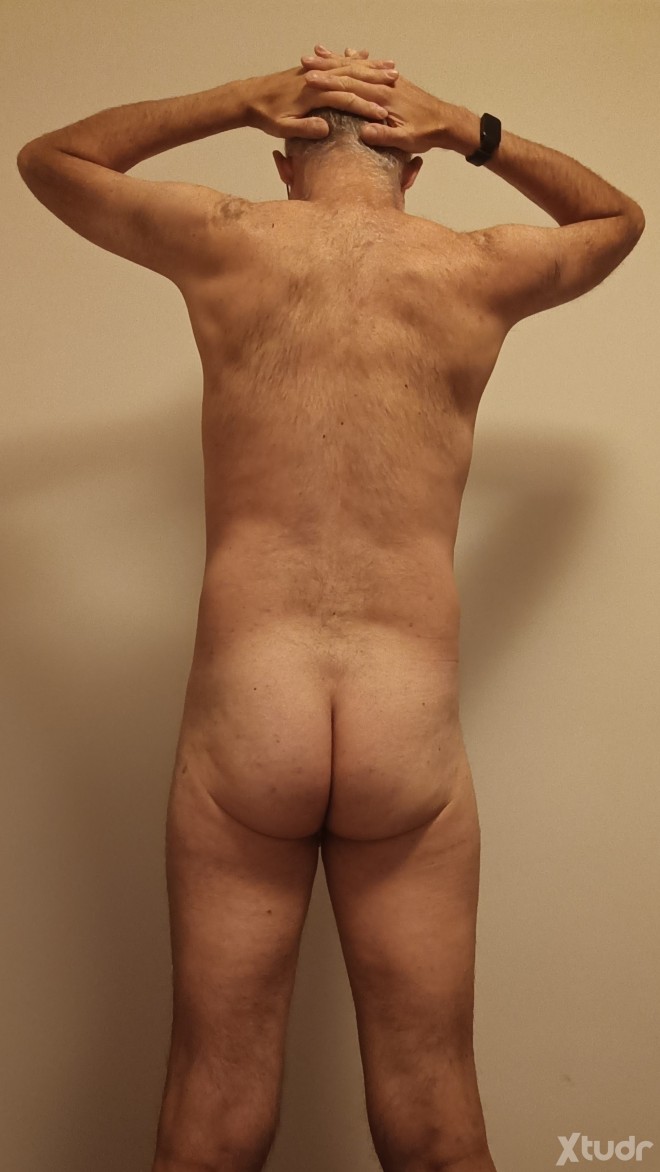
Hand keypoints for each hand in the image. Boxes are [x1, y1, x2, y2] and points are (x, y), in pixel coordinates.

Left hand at [249, 45, 399, 140]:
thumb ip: (306, 128)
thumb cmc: (266, 116)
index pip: (345, 99)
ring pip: (347, 67)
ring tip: (390, 66)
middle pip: (351, 77)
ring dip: (369, 66)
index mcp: (313, 95)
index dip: (364, 108)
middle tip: (397, 80)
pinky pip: (337, 63)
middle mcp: (316, 80)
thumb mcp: (283, 128)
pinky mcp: (311, 71)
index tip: (382, 114)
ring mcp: (314, 72)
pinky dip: (353, 61)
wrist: (249, 96)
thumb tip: (326, 128)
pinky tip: (364, 57)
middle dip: (375, 79)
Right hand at [303, 46, 458, 153]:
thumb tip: (363, 132)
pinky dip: (355, 61)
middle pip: (350, 73)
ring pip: (358, 67)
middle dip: (326, 67)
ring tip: (318, 52)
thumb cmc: (425, 134)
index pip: (350, 88)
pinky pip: (369, 69)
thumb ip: (384, 135)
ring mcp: (388, 81)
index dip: (328, 83)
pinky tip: (347, 54)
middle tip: (305, 62)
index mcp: (383, 99)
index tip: (308, 80)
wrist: (446, 122)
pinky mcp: (392, 82)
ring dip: (337, 60)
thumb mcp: (406, 140)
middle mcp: (384, 85)